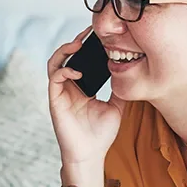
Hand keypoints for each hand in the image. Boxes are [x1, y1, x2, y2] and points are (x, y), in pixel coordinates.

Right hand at [47, 27, 125, 164]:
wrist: (91, 155)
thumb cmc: (101, 134)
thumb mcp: (117, 106)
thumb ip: (120, 90)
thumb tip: (132, 72)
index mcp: (82, 87)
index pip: (81, 60)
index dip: (87, 46)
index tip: (100, 35)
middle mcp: (69, 87)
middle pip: (66, 56)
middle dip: (76, 41)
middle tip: (89, 31)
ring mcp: (60, 93)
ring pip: (55, 63)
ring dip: (65, 50)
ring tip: (78, 43)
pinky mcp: (55, 101)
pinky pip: (54, 78)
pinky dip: (64, 70)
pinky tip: (77, 72)